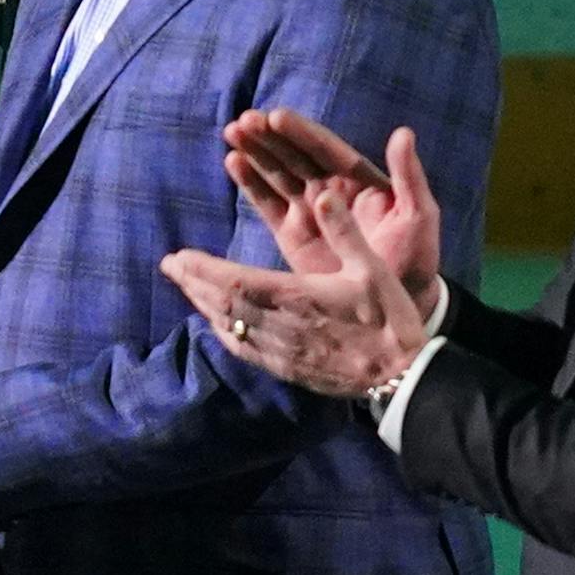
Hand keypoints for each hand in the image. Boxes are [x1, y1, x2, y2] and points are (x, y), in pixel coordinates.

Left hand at [161, 188, 427, 396]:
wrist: (404, 380)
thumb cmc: (391, 321)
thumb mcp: (374, 270)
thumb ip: (345, 232)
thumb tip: (322, 194)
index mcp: (298, 298)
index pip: (236, 282)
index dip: (203, 270)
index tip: (178, 256)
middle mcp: (282, 328)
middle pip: (224, 305)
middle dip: (193, 283)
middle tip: (169, 265)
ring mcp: (282, 352)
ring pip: (230, 328)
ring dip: (203, 305)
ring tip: (184, 286)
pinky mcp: (288, 370)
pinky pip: (245, 351)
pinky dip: (223, 332)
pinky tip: (216, 324)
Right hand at [224, 109, 443, 312]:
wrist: (396, 304)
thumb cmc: (414, 257)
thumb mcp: (419, 215)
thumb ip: (409, 176)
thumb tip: (404, 132)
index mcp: (357, 179)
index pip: (324, 149)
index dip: (301, 133)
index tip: (276, 117)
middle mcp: (329, 188)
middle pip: (294, 155)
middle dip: (269, 136)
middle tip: (244, 120)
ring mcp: (308, 209)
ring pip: (276, 173)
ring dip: (255, 151)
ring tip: (231, 132)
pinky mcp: (291, 232)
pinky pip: (267, 203)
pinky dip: (250, 183)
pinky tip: (233, 162)